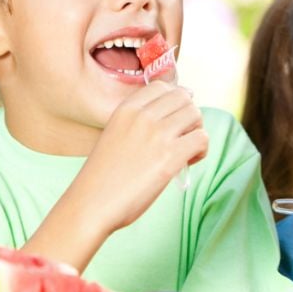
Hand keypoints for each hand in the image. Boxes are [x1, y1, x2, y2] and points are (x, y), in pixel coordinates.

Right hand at [80, 81, 207, 232]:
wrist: (91, 205)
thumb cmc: (103, 177)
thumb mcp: (115, 135)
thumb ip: (139, 122)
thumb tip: (176, 112)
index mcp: (125, 109)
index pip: (162, 86)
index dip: (175, 101)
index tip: (173, 119)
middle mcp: (142, 116)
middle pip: (184, 98)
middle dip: (189, 116)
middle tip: (181, 137)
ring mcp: (156, 134)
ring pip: (196, 115)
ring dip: (196, 132)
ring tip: (185, 150)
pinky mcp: (170, 156)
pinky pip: (202, 138)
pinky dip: (201, 150)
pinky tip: (188, 162)